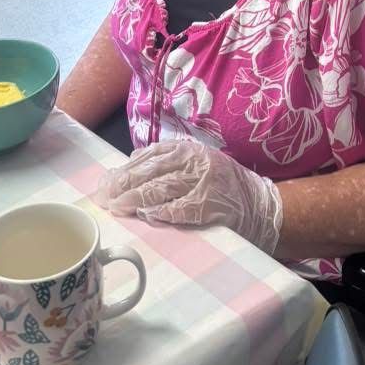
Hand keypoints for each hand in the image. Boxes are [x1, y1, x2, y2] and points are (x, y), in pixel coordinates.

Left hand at [95, 139, 282, 254]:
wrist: (261, 206)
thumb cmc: (224, 186)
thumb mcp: (197, 164)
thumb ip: (168, 164)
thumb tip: (130, 166)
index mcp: (189, 149)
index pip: (149, 156)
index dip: (124, 169)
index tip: (105, 181)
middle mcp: (195, 161)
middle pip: (150, 171)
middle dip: (123, 184)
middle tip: (103, 197)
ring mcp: (204, 182)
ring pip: (160, 188)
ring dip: (134, 199)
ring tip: (116, 207)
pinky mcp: (210, 205)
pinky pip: (179, 208)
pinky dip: (160, 212)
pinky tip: (145, 215)